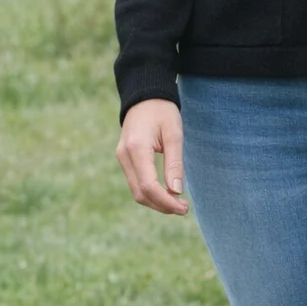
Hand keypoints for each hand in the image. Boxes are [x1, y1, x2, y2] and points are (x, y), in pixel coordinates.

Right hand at [116, 98, 189, 215]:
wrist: (145, 96)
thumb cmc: (162, 112)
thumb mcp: (174, 134)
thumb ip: (174, 163)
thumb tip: (176, 191)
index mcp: (136, 149)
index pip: (148, 186)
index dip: (166, 202)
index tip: (184, 208)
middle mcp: (124, 156)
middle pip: (140, 193)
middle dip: (162, 206)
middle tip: (184, 209)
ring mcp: (122, 158)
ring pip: (136, 191)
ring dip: (156, 201)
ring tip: (178, 203)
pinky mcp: (125, 159)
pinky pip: (135, 182)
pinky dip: (150, 192)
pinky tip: (166, 193)